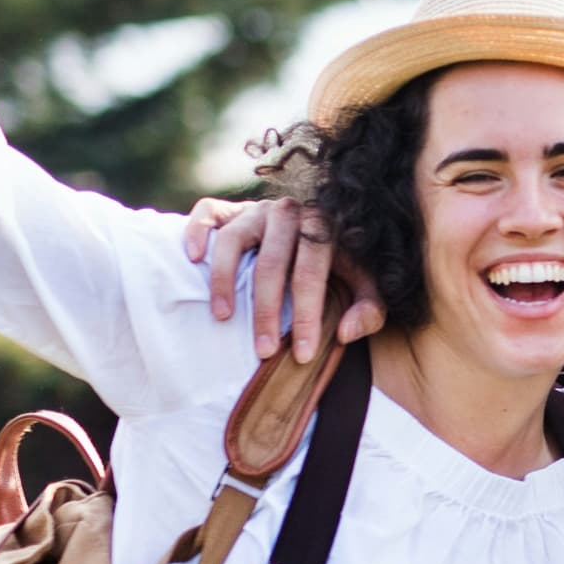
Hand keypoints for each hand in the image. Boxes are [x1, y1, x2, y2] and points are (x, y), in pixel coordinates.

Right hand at [178, 195, 374, 360]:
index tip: (303, 355)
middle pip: (271, 262)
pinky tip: (194, 260)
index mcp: (324, 227)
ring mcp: (256, 209)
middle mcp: (289, 213)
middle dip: (267, 311)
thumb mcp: (364, 287)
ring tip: (224, 317)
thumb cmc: (339, 267)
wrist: (316, 232)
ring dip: (225, 280)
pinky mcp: (230, 210)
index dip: (308, 316)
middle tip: (263, 350)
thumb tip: (345, 332)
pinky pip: (208, 213)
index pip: (311, 273)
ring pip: (234, 240)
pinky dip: (198, 233)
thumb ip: (369, 310)